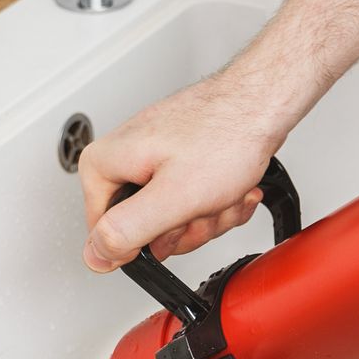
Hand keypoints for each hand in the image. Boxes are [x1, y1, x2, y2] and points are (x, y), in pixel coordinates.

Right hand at [78, 73, 289, 271]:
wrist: (263, 103)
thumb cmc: (226, 135)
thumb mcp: (172, 198)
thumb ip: (126, 231)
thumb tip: (95, 256)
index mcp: (104, 165)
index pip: (107, 236)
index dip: (147, 243)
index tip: (173, 227)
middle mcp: (122, 159)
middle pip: (146, 230)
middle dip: (187, 227)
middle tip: (205, 206)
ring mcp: (153, 158)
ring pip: (176, 218)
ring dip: (210, 214)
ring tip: (225, 192)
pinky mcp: (180, 160)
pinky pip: (194, 200)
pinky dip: (219, 201)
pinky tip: (234, 188)